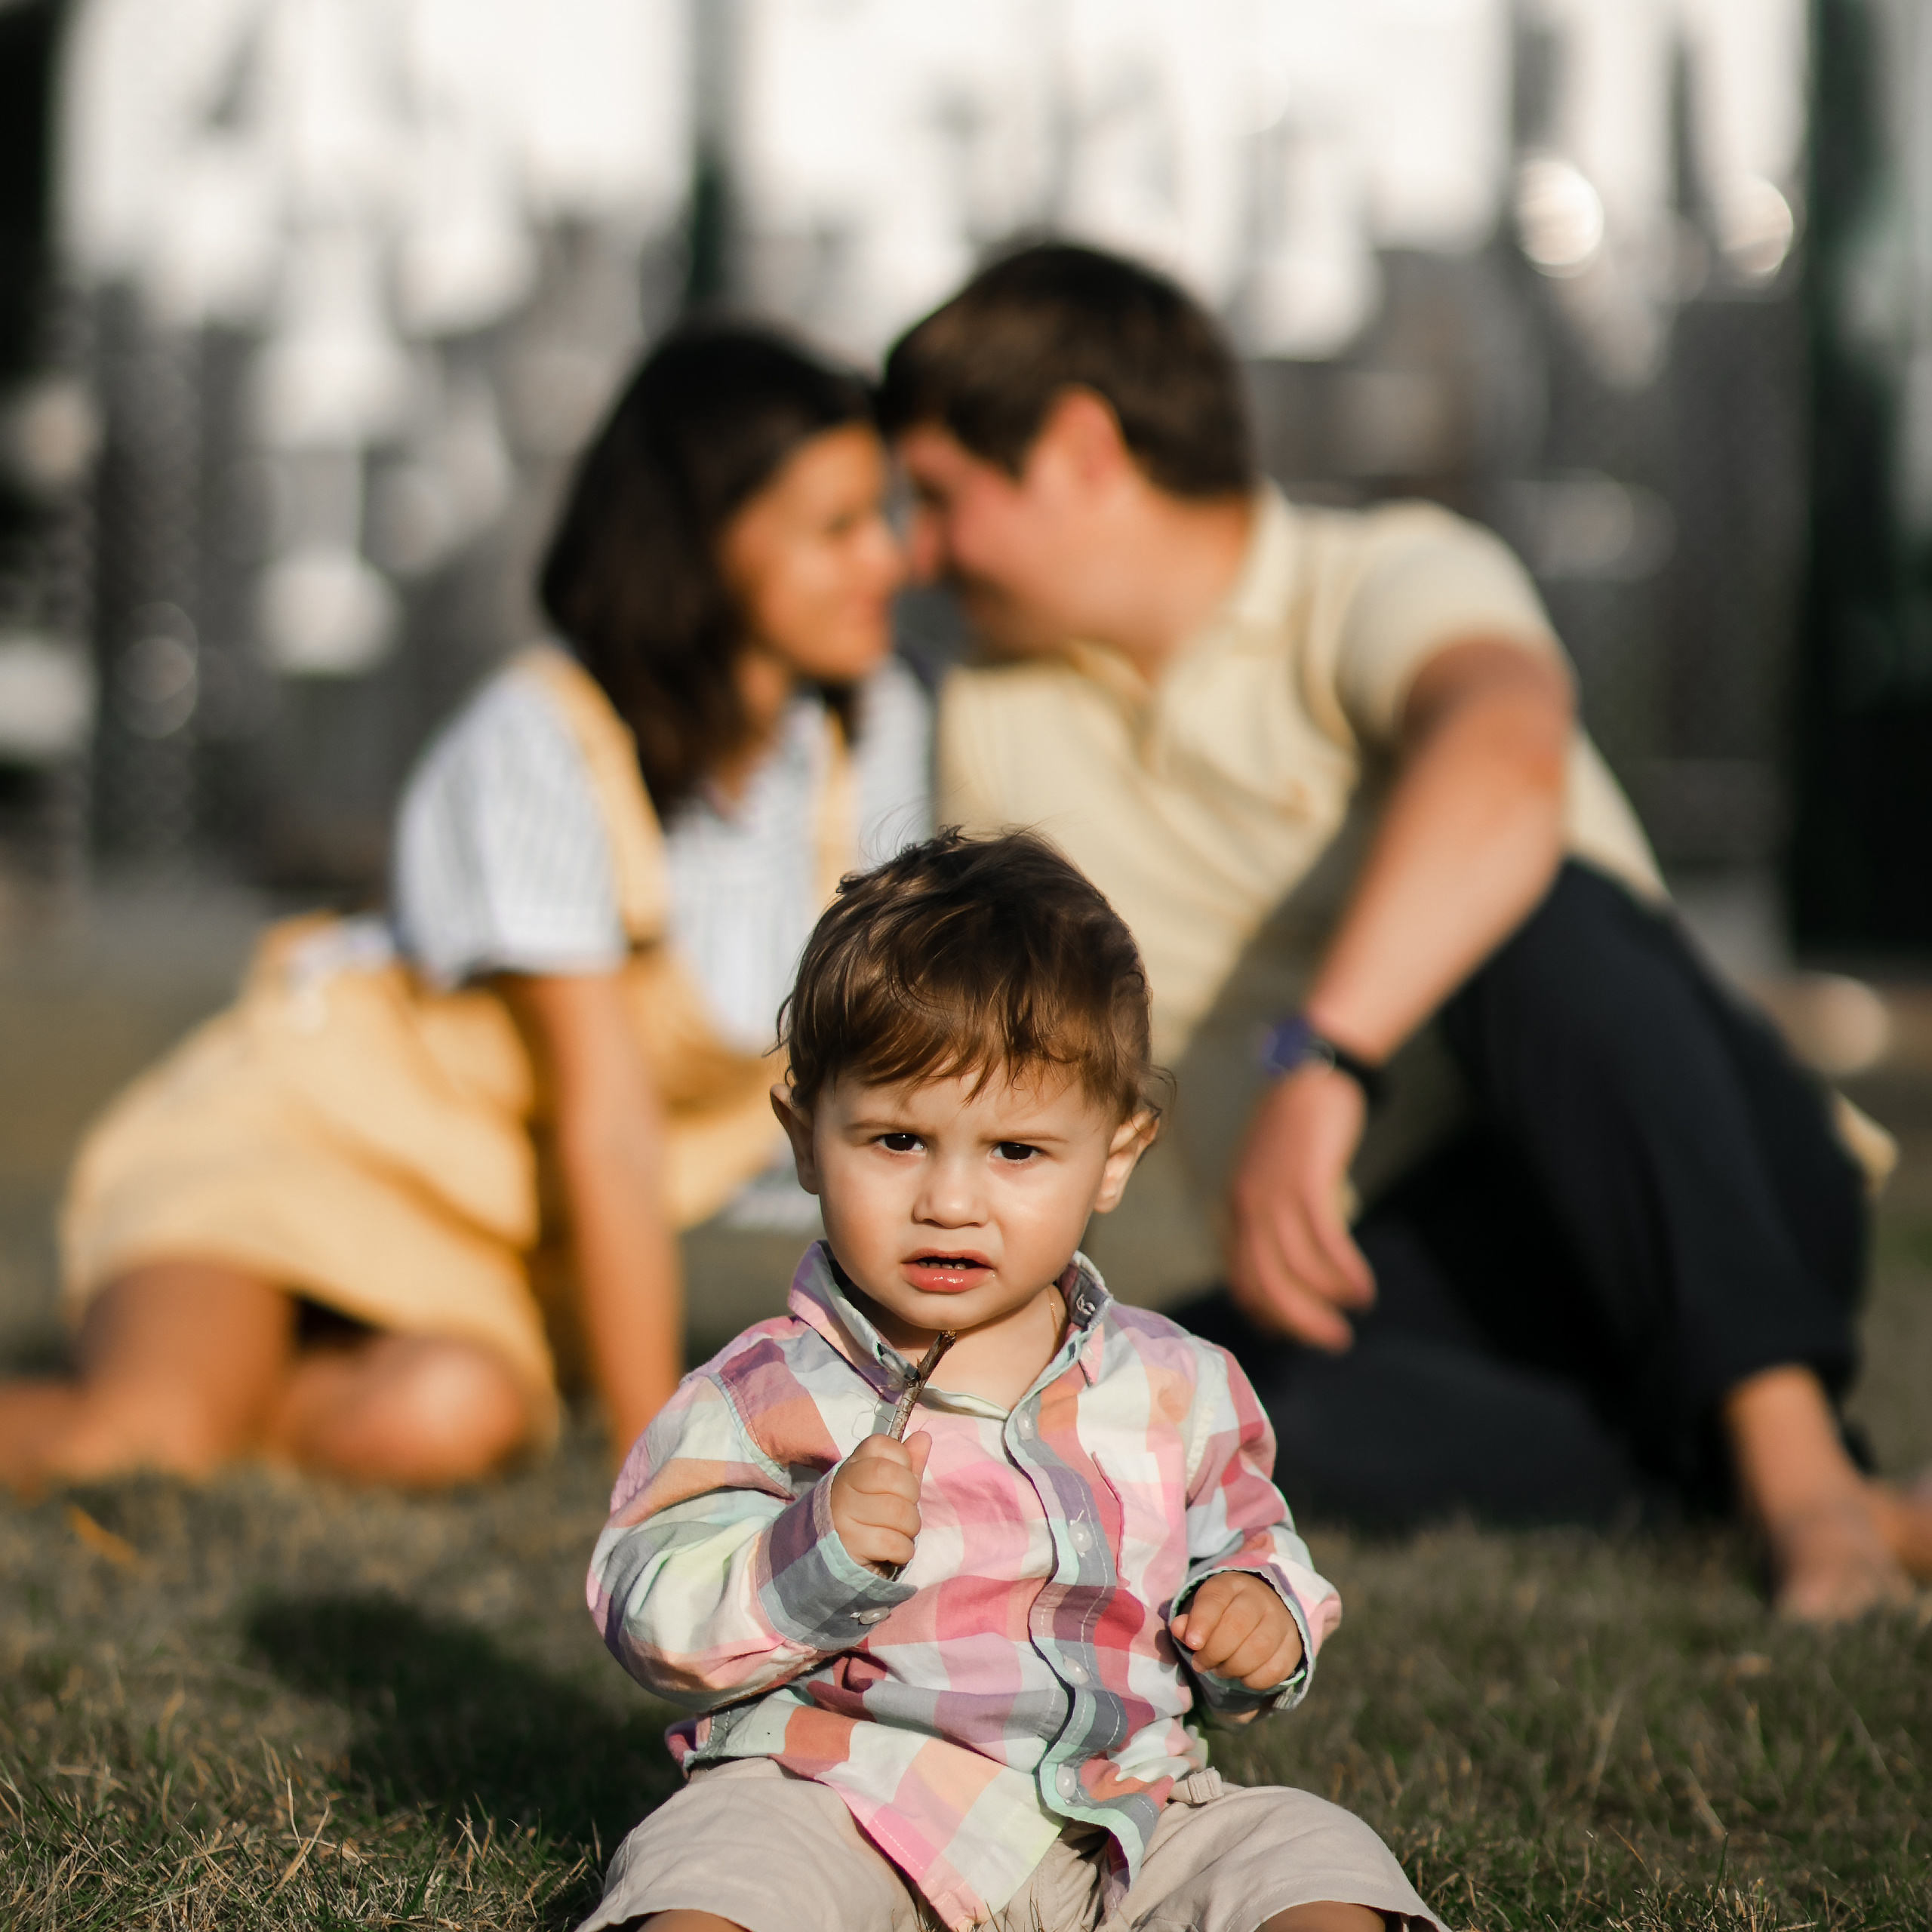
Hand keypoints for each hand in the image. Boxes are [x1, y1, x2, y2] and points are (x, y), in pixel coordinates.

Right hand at [830, 1431, 930, 1573]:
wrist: (840, 1552)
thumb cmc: (872, 1510)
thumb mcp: (889, 1483)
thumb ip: (907, 1461)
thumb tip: (923, 1437)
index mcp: (854, 1464)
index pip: (882, 1445)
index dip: (903, 1460)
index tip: (902, 1478)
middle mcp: (844, 1485)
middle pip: (892, 1477)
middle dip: (911, 1495)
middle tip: (906, 1508)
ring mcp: (844, 1515)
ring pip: (898, 1513)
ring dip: (911, 1527)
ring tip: (901, 1531)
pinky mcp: (850, 1544)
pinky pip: (893, 1543)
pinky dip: (904, 1550)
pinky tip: (895, 1550)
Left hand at [1170, 1571, 1302, 1690]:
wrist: (1264, 1609)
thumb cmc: (1225, 1613)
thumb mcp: (1204, 1610)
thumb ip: (1189, 1621)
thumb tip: (1179, 1629)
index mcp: (1231, 1584)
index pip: (1216, 1599)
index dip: (1202, 1622)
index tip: (1192, 1643)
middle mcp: (1260, 1598)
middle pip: (1237, 1625)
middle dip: (1214, 1651)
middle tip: (1201, 1663)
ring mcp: (1281, 1621)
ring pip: (1258, 1649)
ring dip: (1233, 1668)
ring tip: (1221, 1670)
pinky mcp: (1293, 1645)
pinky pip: (1276, 1669)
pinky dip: (1254, 1680)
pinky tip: (1243, 1676)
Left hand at [1227, 1065, 1373, 1350]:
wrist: (1310, 1076)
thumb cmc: (1296, 1131)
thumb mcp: (1270, 1176)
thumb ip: (1270, 1217)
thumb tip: (1285, 1265)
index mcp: (1237, 1208)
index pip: (1242, 1278)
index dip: (1267, 1313)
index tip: (1293, 1334)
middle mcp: (1248, 1206)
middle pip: (1267, 1283)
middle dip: (1299, 1321)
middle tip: (1333, 1341)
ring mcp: (1275, 1194)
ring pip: (1296, 1268)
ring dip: (1327, 1300)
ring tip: (1354, 1313)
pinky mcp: (1307, 1181)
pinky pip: (1326, 1241)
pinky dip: (1345, 1272)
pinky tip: (1363, 1288)